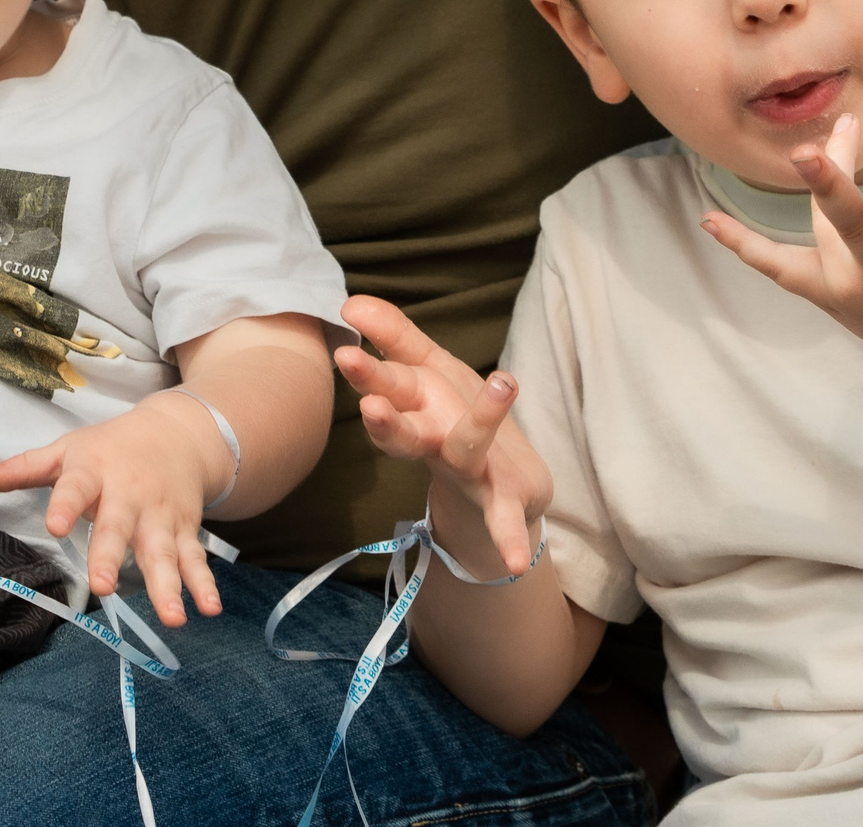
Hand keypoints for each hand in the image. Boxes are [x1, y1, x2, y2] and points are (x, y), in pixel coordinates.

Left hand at [0, 395, 227, 625]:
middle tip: (103, 586)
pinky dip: (203, 583)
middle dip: (112, 556)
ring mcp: (160, 515)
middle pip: (119, 527)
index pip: (75, 488)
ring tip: (172, 617)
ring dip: (167, 584)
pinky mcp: (185, 530)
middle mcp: (130, 496)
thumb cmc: (111, 447)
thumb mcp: (68, 449)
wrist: (179, 432)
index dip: (64, 505)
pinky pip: (194, 559)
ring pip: (163, 551)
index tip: (53, 525)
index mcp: (95, 472)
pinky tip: (209, 609)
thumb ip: (26, 468)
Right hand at [334, 296, 549, 577]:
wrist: (498, 488)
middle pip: (403, 428)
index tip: (345, 351)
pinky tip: (517, 562)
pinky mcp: (502, 499)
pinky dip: (510, 540)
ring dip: (480, 421)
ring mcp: (466, 471)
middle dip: (384, 413)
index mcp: (414, 407)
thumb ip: (393, 335)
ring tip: (503, 381)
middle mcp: (432, 440)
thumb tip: (351, 301)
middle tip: (367, 397)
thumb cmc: (453, 419)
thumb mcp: (428, 369)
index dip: (366, 373)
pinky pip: (504, 520)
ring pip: (463, 448)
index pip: (384, 388)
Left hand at [701, 113, 862, 391]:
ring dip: (819, 184)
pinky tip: (708, 220)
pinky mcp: (826, 295)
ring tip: (814, 144)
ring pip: (824, 229)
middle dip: (830, 191)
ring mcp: (849, 288)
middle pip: (853, 226)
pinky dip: (744, 247)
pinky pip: (780, 270)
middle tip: (808, 152)